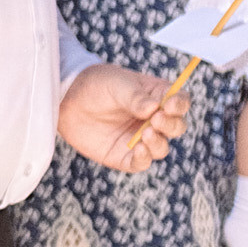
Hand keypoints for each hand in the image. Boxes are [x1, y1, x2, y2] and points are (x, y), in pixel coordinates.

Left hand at [60, 64, 187, 170]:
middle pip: (176, 127)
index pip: (180, 102)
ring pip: (161, 148)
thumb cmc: (97, 85)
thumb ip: (135, 97)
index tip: (169, 105)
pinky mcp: (124, 156)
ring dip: (158, 142)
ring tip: (146, 133)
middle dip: (170, 125)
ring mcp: (140, 138)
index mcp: (157, 96)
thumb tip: (154, 108)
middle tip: (156, 119)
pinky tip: (138, 149)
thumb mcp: (117, 84)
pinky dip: (143, 158)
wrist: (67, 99)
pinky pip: (141, 162)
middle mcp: (153, 120)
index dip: (179, 104)